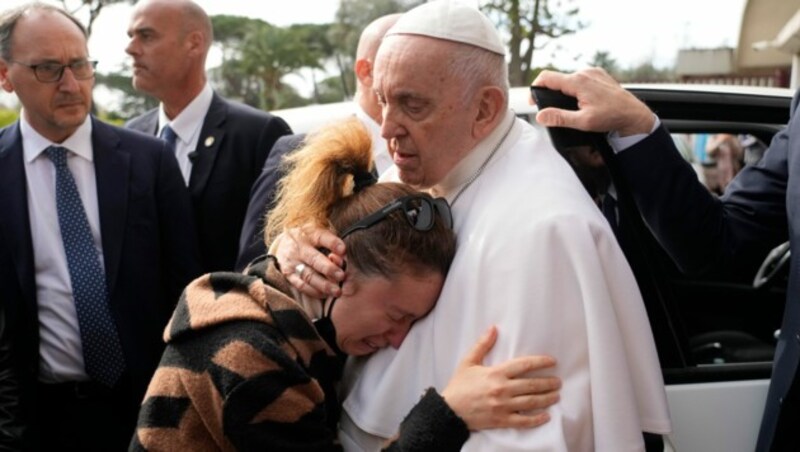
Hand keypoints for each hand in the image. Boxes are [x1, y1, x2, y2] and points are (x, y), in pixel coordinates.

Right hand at [274, 224, 345, 297]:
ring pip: (308, 275)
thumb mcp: (320, 234)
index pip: (321, 237)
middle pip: (314, 259)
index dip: (333, 243)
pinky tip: (325, 294)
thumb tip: (343, 257)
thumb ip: (332, 244)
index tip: (343, 250)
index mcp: (310, 234)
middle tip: (341, 276)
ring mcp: (292, 261)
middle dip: (328, 268)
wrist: (285, 242)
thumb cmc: (311, 239)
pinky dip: (314, 291)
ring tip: (337, 291)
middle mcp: (300, 247)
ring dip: (323, 284)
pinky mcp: (288, 274)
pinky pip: (301, 285)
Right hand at [441, 326, 559, 430]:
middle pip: (531, 385)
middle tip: (558, 382)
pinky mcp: (501, 420)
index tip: (552, 361)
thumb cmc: (459, 386)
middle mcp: (502, 389)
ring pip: (530, 402)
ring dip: (546, 399)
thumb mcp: (468, 362)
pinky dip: (536, 419)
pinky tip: (546, 416)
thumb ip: (482, 345)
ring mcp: (503, 406)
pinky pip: (523, 421)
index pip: (524, 365)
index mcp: (496, 373)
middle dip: (548, 383)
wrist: (449, 411)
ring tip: (556, 396)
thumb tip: (493, 328)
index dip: (540, 362)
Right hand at [532, 67, 654, 136]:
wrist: (633, 114)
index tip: (534, 100)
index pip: (547, 77)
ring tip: (571, 106)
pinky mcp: (599, 74)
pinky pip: (581, 78)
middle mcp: (584, 72)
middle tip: (553, 109)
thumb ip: (559, 118)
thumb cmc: (612, 117)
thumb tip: (540, 115)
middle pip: (558, 79)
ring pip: (569, 79)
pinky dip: (576, 88)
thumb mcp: (583, 122)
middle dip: (551, 92)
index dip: (535, 88)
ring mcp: (593, 72)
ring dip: (565, 91)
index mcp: (578, 82)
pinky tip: (583, 100)